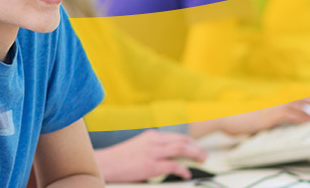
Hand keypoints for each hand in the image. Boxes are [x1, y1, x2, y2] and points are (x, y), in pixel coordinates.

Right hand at [93, 129, 207, 182]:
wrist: (105, 164)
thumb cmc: (120, 159)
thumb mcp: (138, 147)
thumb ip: (153, 148)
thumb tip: (167, 157)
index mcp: (151, 136)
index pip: (177, 137)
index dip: (191, 143)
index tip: (198, 149)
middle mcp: (153, 141)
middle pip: (182, 141)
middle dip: (197, 148)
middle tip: (204, 155)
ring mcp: (152, 153)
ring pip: (181, 149)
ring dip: (195, 154)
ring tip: (201, 160)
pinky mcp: (150, 165)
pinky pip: (173, 166)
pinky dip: (183, 170)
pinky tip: (186, 174)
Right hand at [216, 99, 309, 135]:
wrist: (223, 116)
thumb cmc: (230, 117)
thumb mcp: (244, 116)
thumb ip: (254, 118)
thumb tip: (259, 124)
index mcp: (262, 101)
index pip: (281, 96)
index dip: (292, 95)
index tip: (302, 95)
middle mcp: (267, 103)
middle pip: (289, 97)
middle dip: (302, 98)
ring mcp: (268, 109)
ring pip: (292, 106)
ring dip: (304, 108)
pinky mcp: (268, 117)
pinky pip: (289, 116)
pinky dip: (300, 117)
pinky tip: (307, 120)